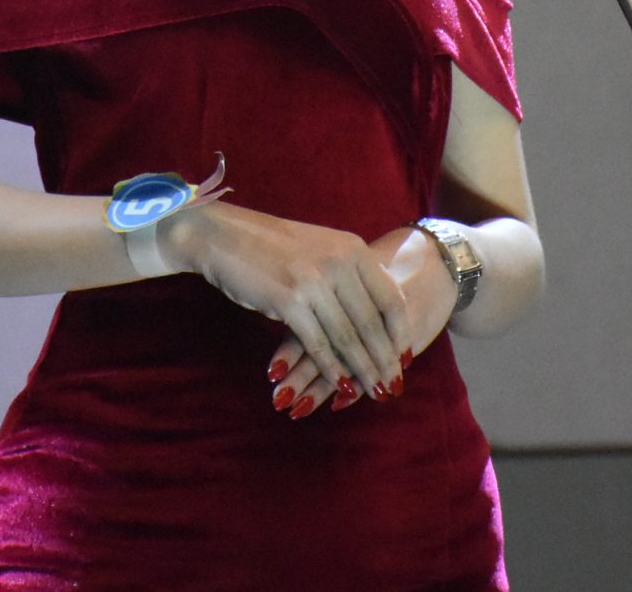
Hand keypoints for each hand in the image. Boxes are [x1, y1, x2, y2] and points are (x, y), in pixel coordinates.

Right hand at [262, 225, 455, 417]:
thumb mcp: (322, 249)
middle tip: (393, 387)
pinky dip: (332, 369)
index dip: (400, 333)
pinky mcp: (289, 301)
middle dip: (386, 361)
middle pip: (372, 323)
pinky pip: (319, 344)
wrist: (225, 236)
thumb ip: (349, 274)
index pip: (390, 298)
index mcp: (353, 249)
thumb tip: (377, 315)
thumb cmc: (274, 247)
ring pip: (348, 338)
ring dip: (363, 371)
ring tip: (374, 393)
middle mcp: (339, 263)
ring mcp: (314, 282)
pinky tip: (340, 385)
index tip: (406, 358)